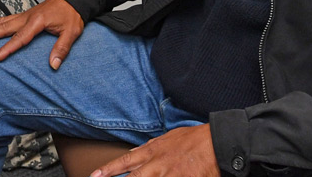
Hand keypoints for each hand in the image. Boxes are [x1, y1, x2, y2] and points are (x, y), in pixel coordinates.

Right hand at [0, 0, 83, 69]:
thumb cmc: (71, 15)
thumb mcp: (72, 32)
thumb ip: (61, 49)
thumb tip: (53, 65)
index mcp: (38, 22)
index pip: (20, 38)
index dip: (7, 48)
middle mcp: (27, 17)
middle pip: (3, 27)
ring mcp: (24, 15)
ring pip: (1, 21)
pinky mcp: (24, 15)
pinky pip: (5, 19)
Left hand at [92, 125, 217, 176]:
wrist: (216, 143)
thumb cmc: (194, 140)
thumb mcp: (167, 139)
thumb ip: (150, 147)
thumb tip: (135, 152)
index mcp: (152, 152)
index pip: (124, 162)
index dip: (108, 170)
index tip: (95, 175)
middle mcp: (157, 165)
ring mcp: (170, 176)